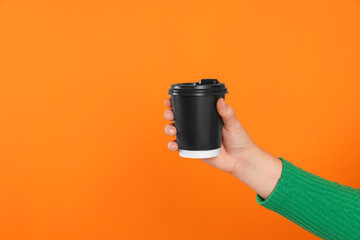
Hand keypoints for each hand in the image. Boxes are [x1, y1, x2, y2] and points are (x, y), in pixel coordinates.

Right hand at [164, 97, 281, 198]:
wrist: (241, 160)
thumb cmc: (240, 140)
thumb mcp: (233, 124)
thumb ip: (227, 113)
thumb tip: (220, 101)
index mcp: (205, 116)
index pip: (189, 106)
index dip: (176, 102)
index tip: (170, 101)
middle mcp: (197, 125)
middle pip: (178, 117)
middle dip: (169, 114)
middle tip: (170, 115)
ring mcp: (194, 138)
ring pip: (176, 131)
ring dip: (168, 129)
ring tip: (172, 130)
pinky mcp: (193, 150)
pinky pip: (180, 147)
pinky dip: (173, 145)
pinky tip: (173, 145)